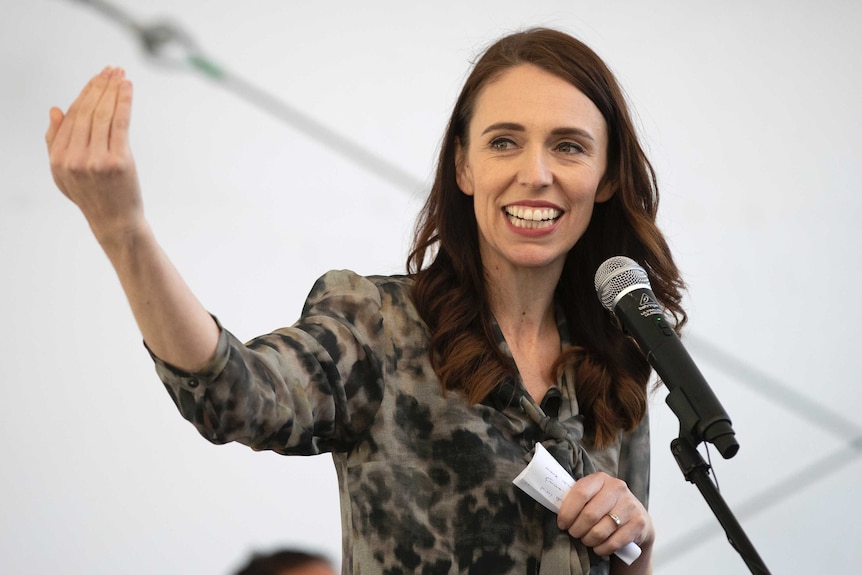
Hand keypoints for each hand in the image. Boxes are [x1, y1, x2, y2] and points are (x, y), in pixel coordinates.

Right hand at [45, 67, 143, 246]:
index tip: (97, 78)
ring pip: (102, 115)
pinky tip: (127, 88)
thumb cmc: (92, 196)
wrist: (115, 222)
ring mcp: (95, 160)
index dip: (85, 94)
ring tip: (120, 75)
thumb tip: (55, 109)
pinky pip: (120, 124)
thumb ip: (56, 143)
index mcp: (58, 158)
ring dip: (112, 91)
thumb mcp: (63, 174)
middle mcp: (73, 158)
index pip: (71, 117)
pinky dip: (124, 103)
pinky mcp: (118, 161)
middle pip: (86, 112)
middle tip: (111, 70)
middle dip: (99, 87)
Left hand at [557, 471, 654, 560]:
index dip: (567, 512)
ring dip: (588, 540)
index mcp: (601, 478)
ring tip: (586, 540)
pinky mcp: (639, 523)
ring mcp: (630, 505)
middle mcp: (617, 488)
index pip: (580, 493)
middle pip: (589, 514)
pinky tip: (598, 547)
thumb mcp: (592, 496)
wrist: (636, 518)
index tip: (562, 523)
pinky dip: (602, 549)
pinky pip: (614, 542)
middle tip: (574, 533)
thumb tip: (554, 507)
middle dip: (576, 529)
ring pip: (600, 531)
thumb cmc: (605, 507)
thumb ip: (576, 498)